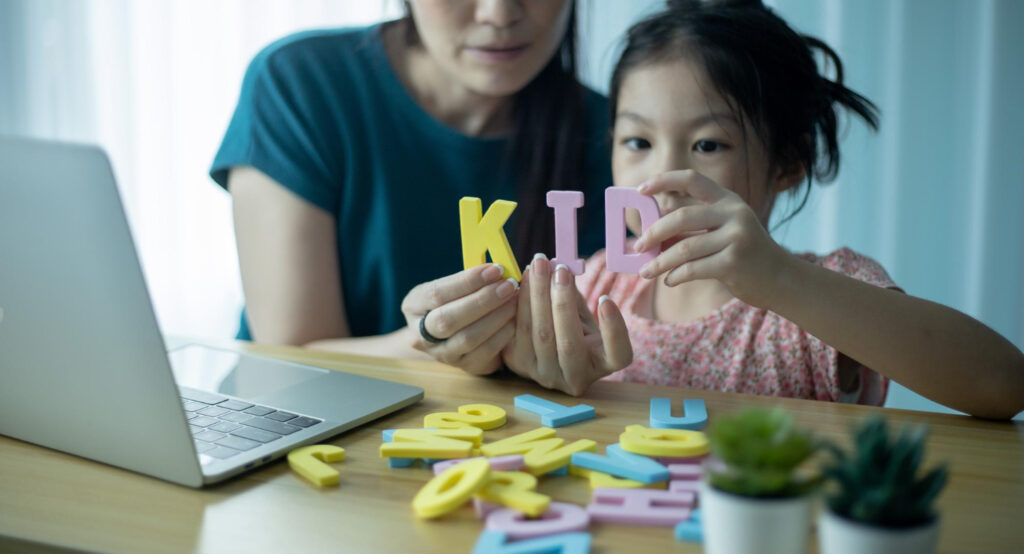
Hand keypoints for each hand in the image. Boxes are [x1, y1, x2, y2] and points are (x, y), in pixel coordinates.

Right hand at [401, 264, 518, 375]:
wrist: (455, 335)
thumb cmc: (458, 301)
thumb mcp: (454, 288)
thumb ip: (471, 279)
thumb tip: (497, 269)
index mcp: (414, 305)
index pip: (437, 293)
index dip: (467, 281)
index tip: (494, 270)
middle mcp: (420, 334)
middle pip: (448, 319)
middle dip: (482, 300)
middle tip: (508, 286)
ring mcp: (441, 354)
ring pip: (467, 338)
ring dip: (495, 317)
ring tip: (514, 300)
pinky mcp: (464, 366)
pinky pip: (484, 353)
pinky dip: (502, 334)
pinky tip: (514, 320)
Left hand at [501, 255, 632, 395]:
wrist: (543, 351)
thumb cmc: (572, 328)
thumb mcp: (582, 315)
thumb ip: (575, 296)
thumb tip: (560, 267)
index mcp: (602, 365)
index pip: (618, 355)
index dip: (614, 329)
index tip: (605, 298)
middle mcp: (575, 378)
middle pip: (569, 342)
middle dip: (563, 301)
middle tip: (559, 268)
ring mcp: (546, 376)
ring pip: (541, 336)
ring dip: (537, 296)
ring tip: (538, 267)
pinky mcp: (520, 366)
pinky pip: (517, 333)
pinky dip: (519, 304)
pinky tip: (521, 281)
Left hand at [631, 170, 789, 306]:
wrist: (780, 278)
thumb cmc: (743, 254)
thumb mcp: (723, 230)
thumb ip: (693, 227)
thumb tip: (650, 233)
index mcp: (727, 200)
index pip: (692, 179)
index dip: (664, 180)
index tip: (640, 189)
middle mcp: (734, 213)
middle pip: (682, 217)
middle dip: (654, 233)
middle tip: (638, 247)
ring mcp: (736, 237)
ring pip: (685, 248)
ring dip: (660, 262)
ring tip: (645, 271)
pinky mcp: (734, 263)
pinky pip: (693, 269)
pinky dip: (675, 276)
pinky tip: (669, 280)